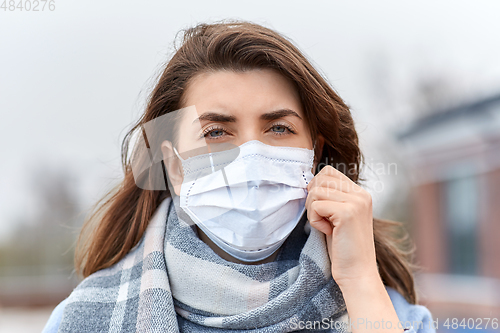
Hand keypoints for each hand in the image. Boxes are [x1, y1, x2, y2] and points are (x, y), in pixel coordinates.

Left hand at [305, 165, 378, 286]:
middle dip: (312, 199)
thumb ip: (330, 197)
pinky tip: (328, 232)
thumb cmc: (343, 247)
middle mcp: (361, 194)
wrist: (357, 272)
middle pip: (321, 178)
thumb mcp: (337, 216)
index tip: (322, 210)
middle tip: (322, 219)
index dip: (316, 188)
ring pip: (316, 190)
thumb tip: (308, 182)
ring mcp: (356, 202)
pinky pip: (316, 206)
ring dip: (312, 211)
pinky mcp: (347, 213)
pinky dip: (315, 220)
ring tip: (326, 226)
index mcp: (360, 193)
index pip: (328, 172)